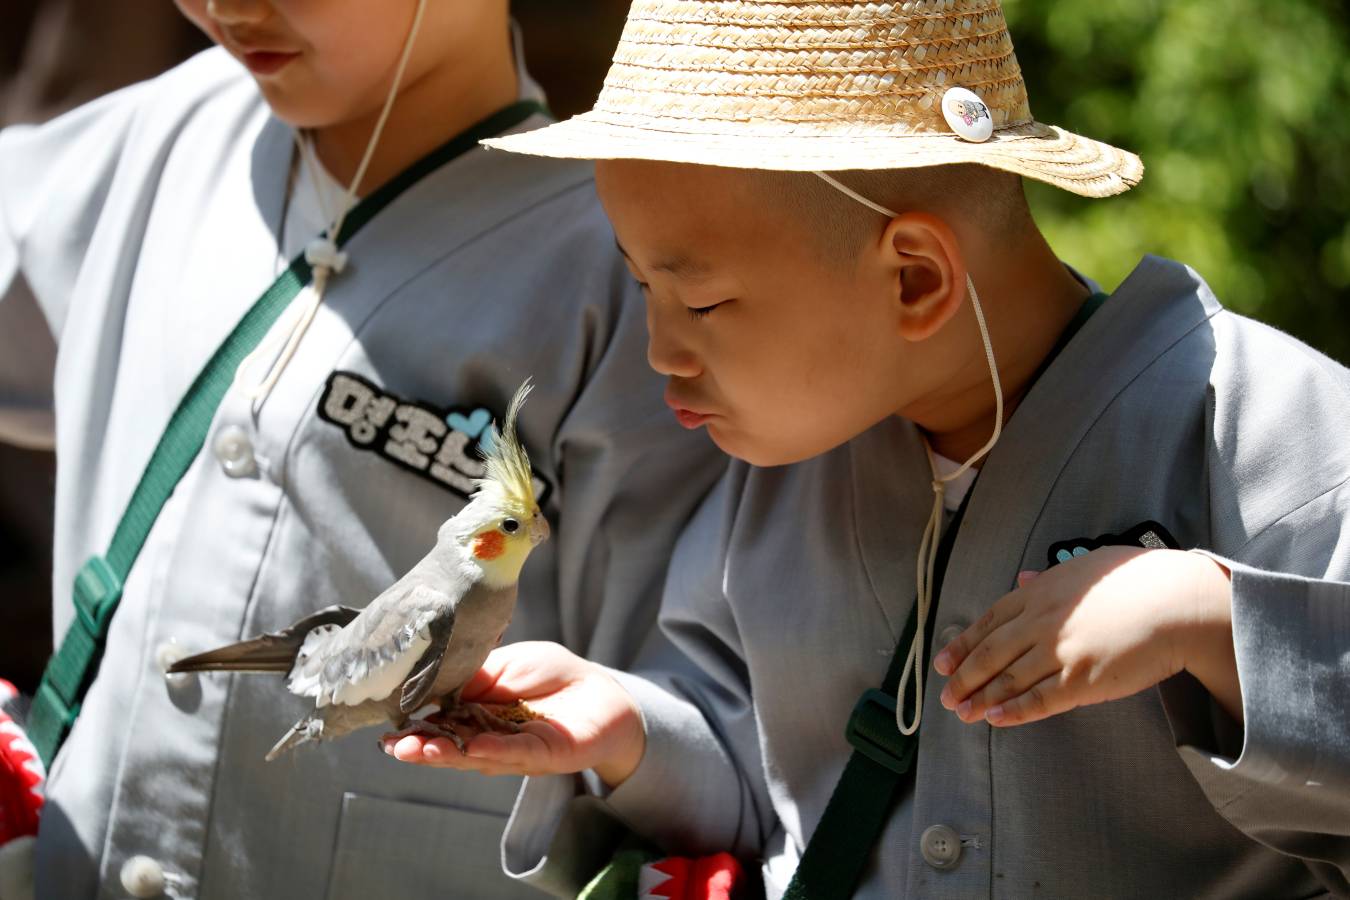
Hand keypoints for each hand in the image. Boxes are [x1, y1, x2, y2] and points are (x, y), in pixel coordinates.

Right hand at [381, 641, 645, 787]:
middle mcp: (488, 738)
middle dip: (421, 748)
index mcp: (474, 715)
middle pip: (450, 747)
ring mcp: (514, 751)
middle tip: (395, 747)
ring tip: (421, 750)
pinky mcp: (544, 755)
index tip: (386, 731)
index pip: (438, 725)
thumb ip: (473, 675)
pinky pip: (517, 753)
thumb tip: (431, 679)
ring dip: (449, 754)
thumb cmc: (551, 674)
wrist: (601, 689)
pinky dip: (496, 751)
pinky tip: (475, 747)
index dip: (413, 729)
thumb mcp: (505, 664)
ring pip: (476, 756)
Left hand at [933, 547, 1238, 726]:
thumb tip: (1022, 576)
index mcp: (1039, 593)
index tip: (943, 662)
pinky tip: (995, 719)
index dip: (962, 645)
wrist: (1177, 602)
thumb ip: (1048, 577)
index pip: (989, 622)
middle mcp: (1041, 623)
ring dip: (980, 699)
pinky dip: (1013, 710)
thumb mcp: (1084, 566)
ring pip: (1008, 680)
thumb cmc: (1136, 581)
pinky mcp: (1082, 680)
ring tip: (962, 713)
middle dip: (963, 677)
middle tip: (946, 695)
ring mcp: (1060, 652)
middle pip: (990, 654)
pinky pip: (1039, 700)